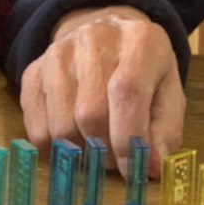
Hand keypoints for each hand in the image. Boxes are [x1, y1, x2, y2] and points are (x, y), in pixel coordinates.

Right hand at [19, 5, 184, 178]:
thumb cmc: (144, 71)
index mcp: (140, 40)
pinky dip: (56, 149)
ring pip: (62, 126)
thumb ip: (165, 131)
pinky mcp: (34, 71)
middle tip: (116, 159)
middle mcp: (95, 38)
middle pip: (90, 113)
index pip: (127, 91)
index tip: (133, 170)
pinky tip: (74, 139)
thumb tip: (153, 167)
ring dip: (81, 153)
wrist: (107, 35)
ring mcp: (59, 53)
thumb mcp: (169, 93)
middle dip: (105, 152)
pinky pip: (37, 129)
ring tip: (97, 147)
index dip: (128, 138)